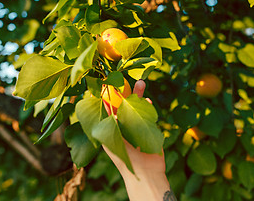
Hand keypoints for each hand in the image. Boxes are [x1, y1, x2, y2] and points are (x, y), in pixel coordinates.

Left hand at [102, 79, 171, 200]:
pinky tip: (148, 102)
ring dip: (139, 97)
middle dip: (128, 92)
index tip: (111, 81)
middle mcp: (122, 126)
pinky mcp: (147, 130)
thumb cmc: (124, 157)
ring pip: (136, 108)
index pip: (108, 107)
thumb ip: (110, 120)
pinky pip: (147, 115)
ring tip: (141, 84)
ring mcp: (135, 127)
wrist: (145, 173)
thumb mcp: (112, 137)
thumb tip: (105, 100)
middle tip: (132, 80)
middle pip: (124, 105)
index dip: (110, 94)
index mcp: (110, 128)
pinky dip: (148, 107)